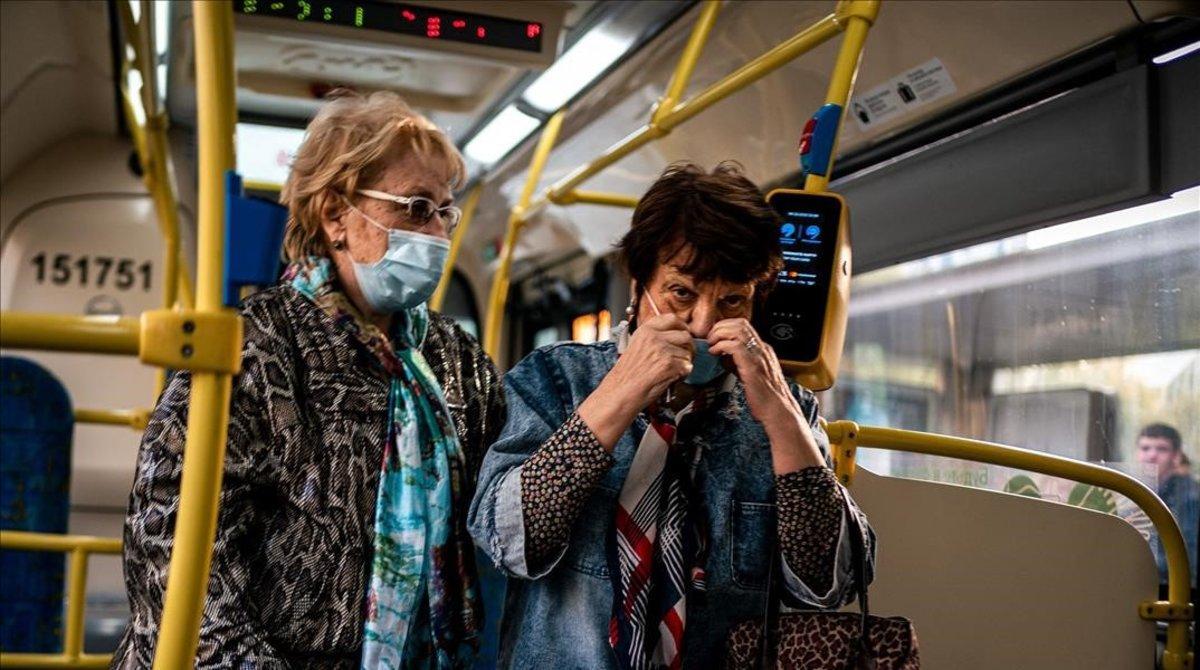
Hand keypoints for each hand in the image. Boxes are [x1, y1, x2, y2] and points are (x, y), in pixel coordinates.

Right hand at [578, 315, 692, 449]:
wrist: (620, 392)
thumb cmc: (627, 375)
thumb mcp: (637, 347)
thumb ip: (654, 339)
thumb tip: (675, 337)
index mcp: (645, 330)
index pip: (672, 319)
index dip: (682, 327)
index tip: (684, 334)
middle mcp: (654, 337)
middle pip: (685, 335)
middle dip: (688, 348)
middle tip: (684, 357)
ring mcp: (662, 350)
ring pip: (688, 353)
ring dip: (685, 363)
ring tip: (673, 371)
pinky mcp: (669, 365)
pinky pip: (687, 367)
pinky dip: (683, 375)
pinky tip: (671, 379)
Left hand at [707, 319, 823, 472]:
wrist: (778, 411)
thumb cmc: (764, 398)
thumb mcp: (749, 374)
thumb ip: (738, 363)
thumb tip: (723, 356)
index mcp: (763, 350)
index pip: (744, 326)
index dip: (726, 326)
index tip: (714, 335)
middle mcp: (762, 349)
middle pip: (740, 323)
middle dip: (721, 327)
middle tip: (710, 338)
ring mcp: (759, 356)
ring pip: (737, 330)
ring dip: (719, 334)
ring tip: (711, 344)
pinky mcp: (752, 366)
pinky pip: (734, 346)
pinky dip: (721, 346)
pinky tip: (716, 353)